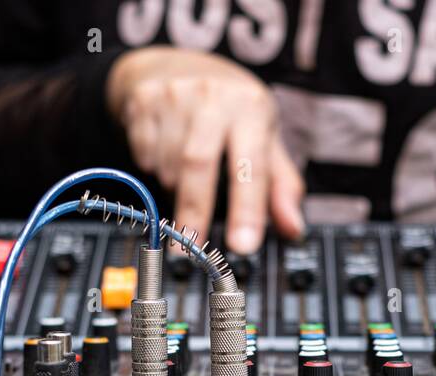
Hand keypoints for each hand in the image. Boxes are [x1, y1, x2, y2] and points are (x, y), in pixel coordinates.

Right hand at [107, 46, 304, 254]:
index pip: (251, 165)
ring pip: (168, 167)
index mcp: (250, 107)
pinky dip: (155, 172)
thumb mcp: (265, 138)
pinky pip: (145, 159)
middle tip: (192, 250)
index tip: (244, 246)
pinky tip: (167, 156)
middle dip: (195, 212)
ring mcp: (172, 96)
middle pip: (198, 164)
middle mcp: (212, 96)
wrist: (176, 66)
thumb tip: (293, 228)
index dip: (247, 209)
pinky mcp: (142, 103)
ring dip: (177, 191)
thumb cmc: (230, 110)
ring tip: (190, 180)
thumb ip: (281, 186)